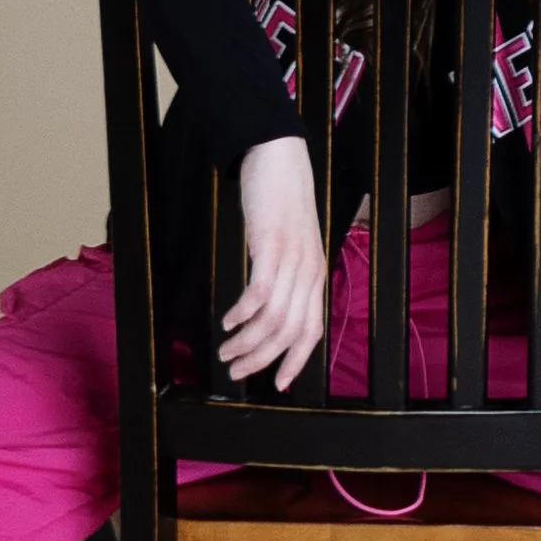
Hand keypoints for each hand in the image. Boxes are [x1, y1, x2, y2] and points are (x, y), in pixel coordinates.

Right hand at [222, 136, 327, 389]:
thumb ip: (287, 275)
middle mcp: (309, 272)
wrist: (279, 156)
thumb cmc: (281, 201)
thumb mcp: (291, 244)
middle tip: (235, 370)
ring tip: (225, 349)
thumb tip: (268, 309)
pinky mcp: (272, 244)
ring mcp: (292, 259)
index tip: (276, 384)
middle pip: (290, 332)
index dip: (295, 362)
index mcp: (315, 276)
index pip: (312, 331)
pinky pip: (260, 291)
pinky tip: (228, 319)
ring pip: (274, 318)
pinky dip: (243, 312)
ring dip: (247, 341)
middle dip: (261, 359)